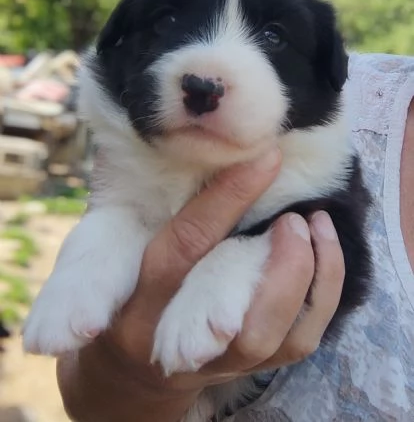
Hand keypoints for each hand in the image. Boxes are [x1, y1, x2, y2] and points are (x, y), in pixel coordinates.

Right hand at [57, 151, 344, 421]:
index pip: (184, 247)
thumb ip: (136, 200)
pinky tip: (324, 250)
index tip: (268, 158)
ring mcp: (217, 361)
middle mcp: (176, 342)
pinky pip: (298, 342)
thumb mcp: (109, 242)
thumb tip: (183, 136)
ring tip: (317, 225)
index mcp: (136, 299)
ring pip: (272, 337)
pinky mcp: (249, 368)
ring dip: (308, 279)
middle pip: (235, 319)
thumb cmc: (121, 285)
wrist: (128, 369)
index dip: (228, 199)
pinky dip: (322, 295)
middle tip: (297, 217)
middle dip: (280, 263)